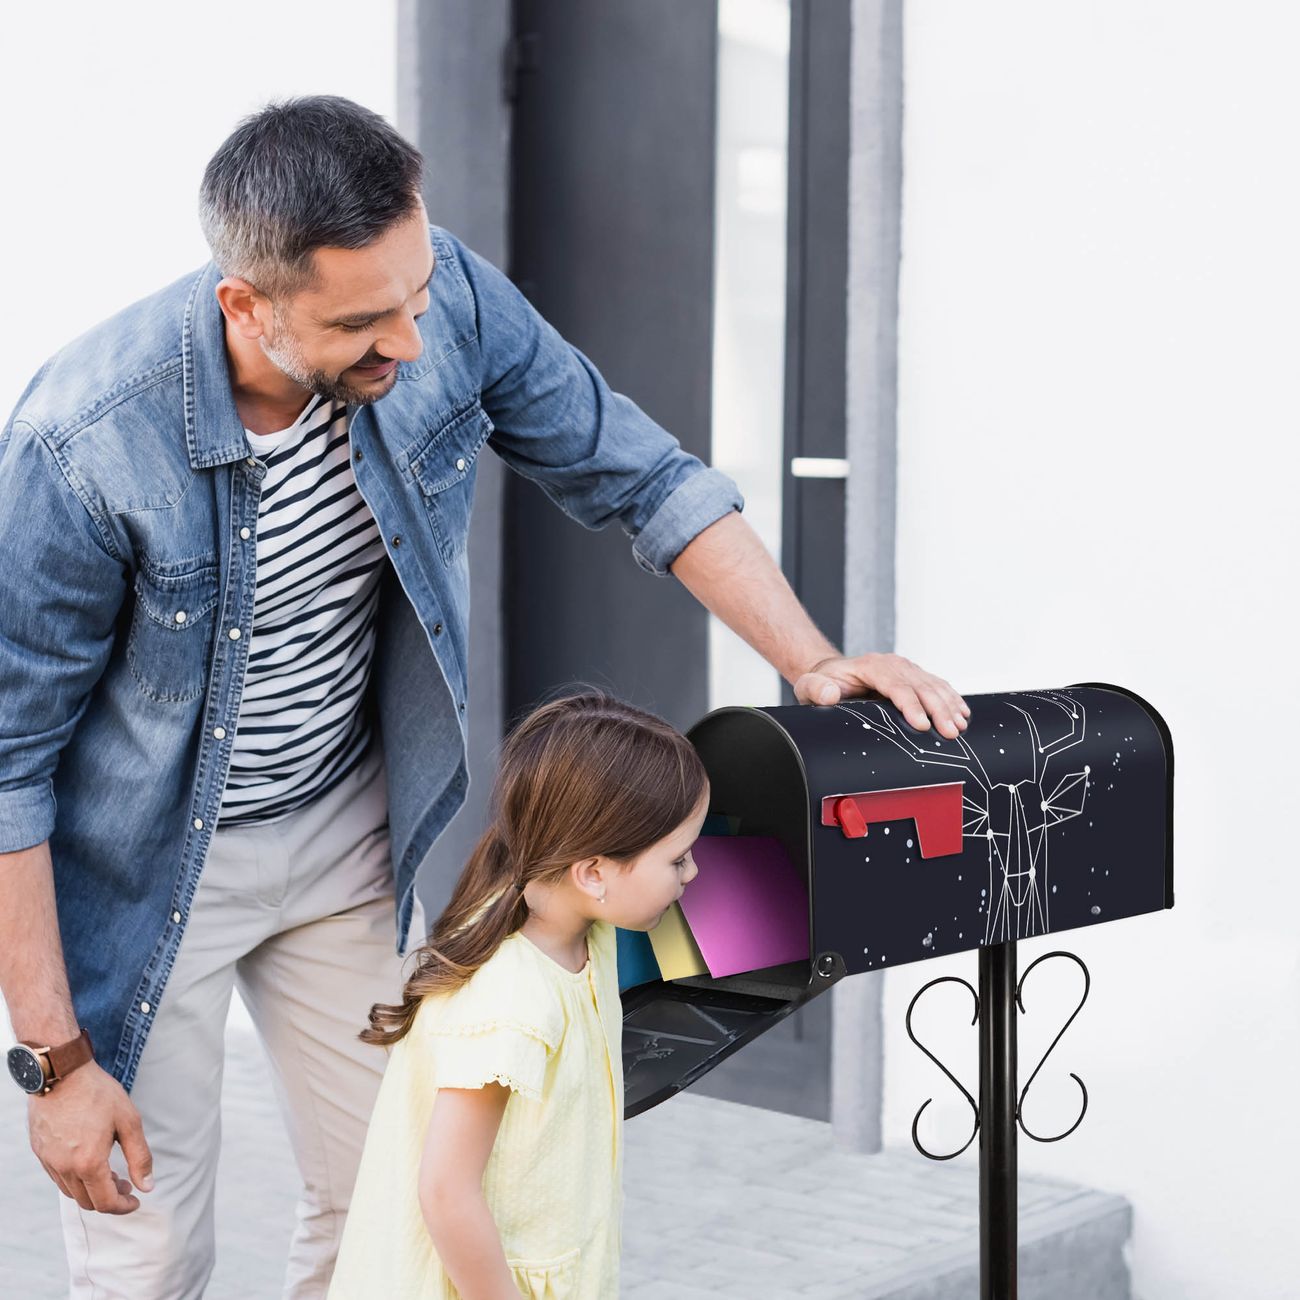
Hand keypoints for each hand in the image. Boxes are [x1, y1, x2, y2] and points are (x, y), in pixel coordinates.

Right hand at [28, 1060, 153, 1213]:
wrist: (62, 1074)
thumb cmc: (98, 1094)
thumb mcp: (129, 1121)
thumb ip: (139, 1157)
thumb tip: (147, 1186)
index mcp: (89, 1163)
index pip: (105, 1202)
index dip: (123, 1207)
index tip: (135, 1200)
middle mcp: (65, 1168)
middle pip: (87, 1202)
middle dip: (110, 1198)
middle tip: (125, 1184)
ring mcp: (50, 1162)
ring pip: (71, 1192)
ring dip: (92, 1190)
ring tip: (110, 1173)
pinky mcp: (40, 1153)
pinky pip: (58, 1178)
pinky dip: (76, 1179)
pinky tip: (88, 1162)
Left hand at [793, 652, 970, 737]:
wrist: (832, 674)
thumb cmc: (822, 684)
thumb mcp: (810, 687)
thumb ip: (816, 690)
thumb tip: (829, 694)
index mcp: (871, 666)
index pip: (895, 684)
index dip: (910, 705)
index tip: (921, 725)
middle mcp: (893, 664)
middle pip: (921, 686)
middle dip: (938, 710)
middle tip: (950, 733)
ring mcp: (906, 669)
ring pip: (933, 685)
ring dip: (949, 706)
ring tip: (960, 727)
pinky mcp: (914, 677)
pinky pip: (938, 686)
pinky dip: (952, 699)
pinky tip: (963, 714)